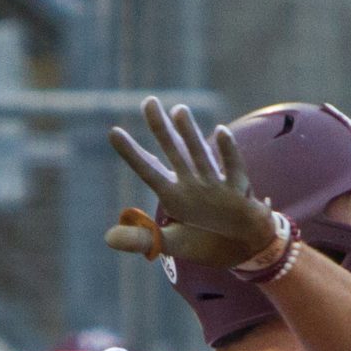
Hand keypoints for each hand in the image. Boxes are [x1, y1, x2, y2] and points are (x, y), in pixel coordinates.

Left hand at [105, 97, 280, 269]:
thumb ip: (141, 240)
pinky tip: (219, 132)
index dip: (131, 154)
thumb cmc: (206, 242)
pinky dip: (228, 152)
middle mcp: (192, 184)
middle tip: (148, 102)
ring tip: (178, 110)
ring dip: (190, 134)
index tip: (113, 132)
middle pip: (174, 152)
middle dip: (161, 129)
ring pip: (200, 155)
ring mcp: (215, 186)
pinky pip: (234, 169)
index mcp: (173, 195)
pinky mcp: (238, 193)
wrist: (243, 248)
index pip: (148, 170)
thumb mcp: (170, 244)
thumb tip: (107, 238)